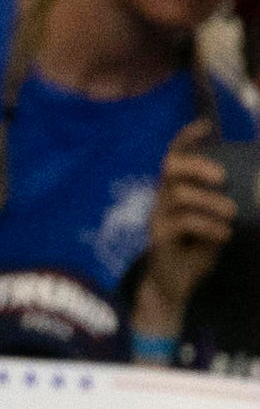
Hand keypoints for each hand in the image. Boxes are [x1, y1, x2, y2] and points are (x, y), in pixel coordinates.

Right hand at [132, 119, 236, 337]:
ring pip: (179, 195)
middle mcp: (163, 198)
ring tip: (232, 213)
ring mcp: (158, 217)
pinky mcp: (159, 237)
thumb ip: (228, 202)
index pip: (175, 155)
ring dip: (210, 201)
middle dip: (197, 166)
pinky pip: (182, 222)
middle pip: (170, 167)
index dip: (187, 138)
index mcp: (177, 188)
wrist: (176, 283)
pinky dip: (208, 225)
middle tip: (222, 178)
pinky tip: (224, 234)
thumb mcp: (217, 220)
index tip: (205, 125)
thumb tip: (256, 187)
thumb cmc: (199, 247)